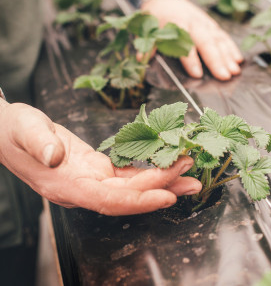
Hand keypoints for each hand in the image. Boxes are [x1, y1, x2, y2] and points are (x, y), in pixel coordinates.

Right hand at [0, 101, 201, 214]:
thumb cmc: (14, 131)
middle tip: (192, 175)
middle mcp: (83, 187)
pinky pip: (127, 174)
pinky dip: (149, 171)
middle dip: (162, 186)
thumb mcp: (24, 129)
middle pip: (129, 195)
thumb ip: (39, 143)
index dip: (139, 201)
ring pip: (132, 187)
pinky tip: (167, 166)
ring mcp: (91, 180)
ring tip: (189, 173)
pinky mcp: (97, 169)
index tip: (168, 195)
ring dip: (162, 181)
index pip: (108, 200)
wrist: (8, 132)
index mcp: (66, 184)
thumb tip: (54, 156)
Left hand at [141, 0, 242, 80]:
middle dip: (216, 60)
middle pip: (207, 42)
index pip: (185, 43)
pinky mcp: (212, 25)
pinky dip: (232, 48)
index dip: (190, 59)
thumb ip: (148, 44)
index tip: (196, 74)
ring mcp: (205, 23)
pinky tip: (238, 60)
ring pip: (218, 40)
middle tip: (224, 76)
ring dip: (227, 56)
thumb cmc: (157, 18)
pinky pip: (224, 36)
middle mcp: (194, 23)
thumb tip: (141, 58)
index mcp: (177, 24)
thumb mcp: (149, 28)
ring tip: (234, 71)